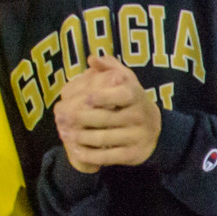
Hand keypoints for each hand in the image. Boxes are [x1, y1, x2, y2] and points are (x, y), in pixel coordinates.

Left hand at [53, 55, 161, 169]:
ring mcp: (136, 136)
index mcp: (135, 95)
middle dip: (81, 118)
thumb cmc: (132, 101)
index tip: (84, 98)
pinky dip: (89, 155)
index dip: (103, 96)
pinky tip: (75, 150)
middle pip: (107, 118)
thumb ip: (110, 67)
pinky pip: (108, 157)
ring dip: (81, 137)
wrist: (155, 130)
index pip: (121, 95)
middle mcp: (138, 116)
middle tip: (61, 117)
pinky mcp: (131, 154)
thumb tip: (92, 59)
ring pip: (104, 138)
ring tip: (64, 132)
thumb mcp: (128, 81)